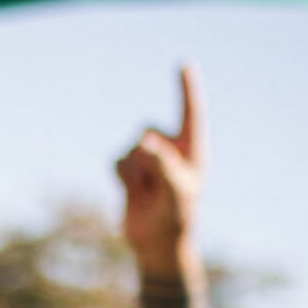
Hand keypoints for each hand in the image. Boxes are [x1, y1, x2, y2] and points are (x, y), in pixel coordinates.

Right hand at [116, 64, 203, 264]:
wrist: (156, 243)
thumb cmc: (175, 217)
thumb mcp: (175, 192)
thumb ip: (164, 164)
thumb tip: (146, 142)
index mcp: (191, 149)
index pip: (190, 112)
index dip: (186, 88)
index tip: (184, 64)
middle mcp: (169, 148)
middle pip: (148, 131)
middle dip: (147, 156)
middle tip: (156, 186)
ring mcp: (147, 158)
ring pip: (130, 148)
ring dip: (134, 173)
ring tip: (146, 193)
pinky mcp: (128, 170)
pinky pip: (116, 161)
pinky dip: (121, 177)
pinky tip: (132, 192)